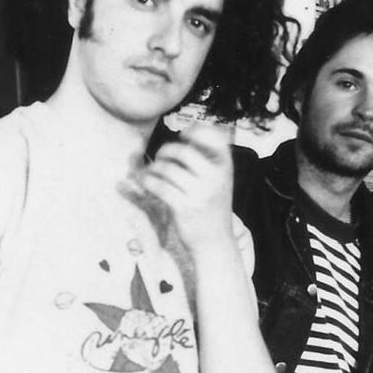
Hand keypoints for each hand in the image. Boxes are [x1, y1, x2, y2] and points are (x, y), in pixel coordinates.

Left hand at [133, 124, 234, 256]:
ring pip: (168, 168)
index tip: (183, 137)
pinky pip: (159, 185)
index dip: (194, 131)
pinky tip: (146, 182)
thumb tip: (184, 134)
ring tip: (151, 172)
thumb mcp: (219, 179)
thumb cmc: (212, 206)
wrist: (214, 241)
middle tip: (161, 157)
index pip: (211, 135)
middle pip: (183, 150)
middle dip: (166, 151)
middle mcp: (215, 176)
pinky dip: (148, 181)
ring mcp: (200, 192)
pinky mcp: (183, 207)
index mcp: (225, 166)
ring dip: (154, 167)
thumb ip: (207, 158)